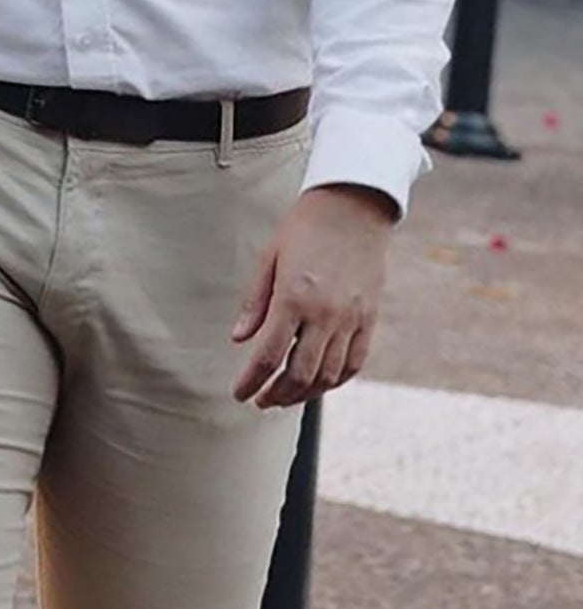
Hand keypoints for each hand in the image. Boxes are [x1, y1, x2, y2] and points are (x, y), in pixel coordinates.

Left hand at [232, 183, 394, 406]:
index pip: (268, 356)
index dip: (251, 381)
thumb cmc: (304, 228)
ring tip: (286, 396)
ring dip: (304, 393)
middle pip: (299, 374)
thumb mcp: (268, 258)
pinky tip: (319, 383)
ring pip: (329, 375)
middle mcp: (325, 315)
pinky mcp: (369, 319)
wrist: (353, 208)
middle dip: (277, 395)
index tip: (239, 394)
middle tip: (261, 401)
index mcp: (293, 298)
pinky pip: (354, 363)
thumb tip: (238, 340)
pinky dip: (336, 380)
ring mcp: (351, 319)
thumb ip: (254, 303)